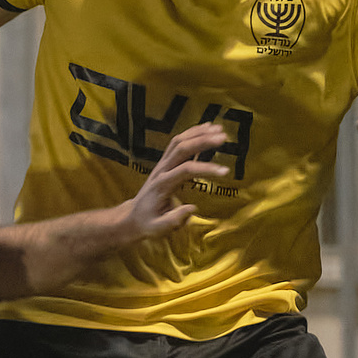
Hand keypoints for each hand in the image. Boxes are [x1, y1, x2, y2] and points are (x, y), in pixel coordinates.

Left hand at [120, 121, 229, 241]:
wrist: (132, 217)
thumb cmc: (147, 223)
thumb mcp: (158, 228)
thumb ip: (174, 220)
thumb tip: (192, 208)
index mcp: (162, 185)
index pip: (185, 170)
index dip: (205, 168)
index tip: (225, 171)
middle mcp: (161, 170)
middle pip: (181, 148)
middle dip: (203, 140)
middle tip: (223, 138)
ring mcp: (162, 164)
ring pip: (179, 141)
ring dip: (198, 133)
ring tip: (219, 129)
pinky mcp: (165, 163)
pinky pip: (178, 143)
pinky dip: (192, 133)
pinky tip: (207, 128)